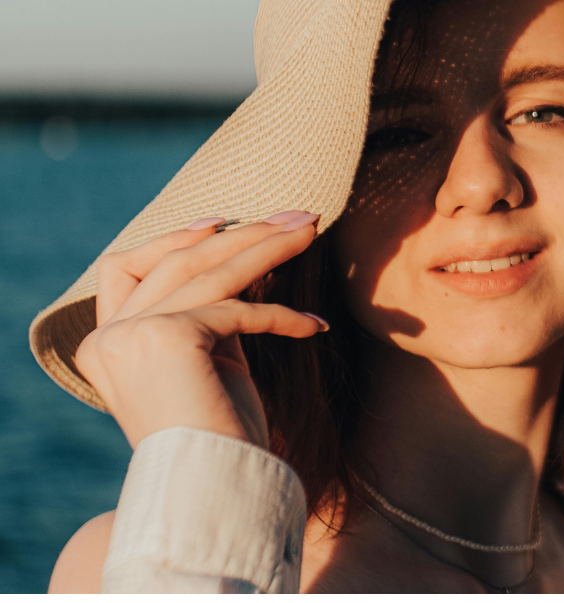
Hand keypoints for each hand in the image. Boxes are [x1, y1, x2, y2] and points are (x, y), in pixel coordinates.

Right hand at [74, 211, 326, 449]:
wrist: (218, 491)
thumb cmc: (220, 436)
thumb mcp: (209, 363)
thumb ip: (211, 316)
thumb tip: (247, 265)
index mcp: (105, 345)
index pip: (125, 270)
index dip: (172, 239)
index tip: (221, 221)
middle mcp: (108, 338)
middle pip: (178, 261)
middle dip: (243, 233)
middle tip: (296, 215)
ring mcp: (131, 336)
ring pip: (209, 271)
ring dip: (268, 248)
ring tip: (311, 233)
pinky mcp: (168, 338)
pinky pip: (238, 310)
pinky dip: (281, 316)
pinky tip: (315, 326)